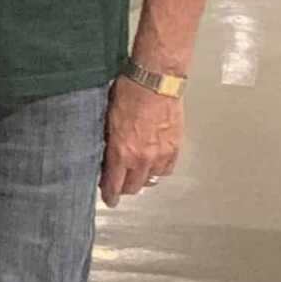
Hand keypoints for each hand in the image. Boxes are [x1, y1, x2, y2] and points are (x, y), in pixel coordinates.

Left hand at [99, 72, 182, 205]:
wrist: (154, 81)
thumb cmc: (128, 93)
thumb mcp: (107, 119)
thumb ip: (108, 142)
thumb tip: (105, 153)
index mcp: (121, 152)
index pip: (114, 184)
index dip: (110, 195)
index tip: (109, 199)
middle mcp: (142, 158)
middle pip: (133, 186)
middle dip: (124, 188)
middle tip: (119, 185)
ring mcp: (161, 154)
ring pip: (151, 180)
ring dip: (142, 178)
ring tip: (136, 172)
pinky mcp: (175, 147)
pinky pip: (167, 169)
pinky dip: (159, 169)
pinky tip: (153, 164)